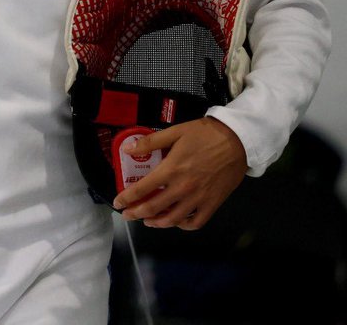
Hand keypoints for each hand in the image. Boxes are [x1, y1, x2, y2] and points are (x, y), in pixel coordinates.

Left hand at [112, 116, 246, 229]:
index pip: (142, 189)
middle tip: (127, 215)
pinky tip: (176, 221)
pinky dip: (183, 225)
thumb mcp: (175, 132)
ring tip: (147, 220)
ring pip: (173, 219)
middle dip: (136, 213)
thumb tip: (128, 149)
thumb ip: (150, 142)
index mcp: (171, 169)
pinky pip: (196, 222)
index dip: (126, 198)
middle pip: (154, 208)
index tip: (117, 203)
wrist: (238, 140)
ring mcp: (199, 198)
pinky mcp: (213, 203)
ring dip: (156, 222)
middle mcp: (182, 188)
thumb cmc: (205, 134)